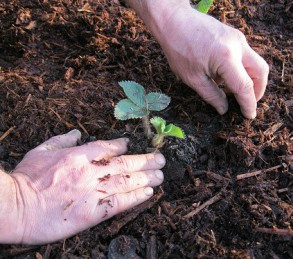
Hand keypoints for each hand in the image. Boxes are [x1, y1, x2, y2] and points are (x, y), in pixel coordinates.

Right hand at [10, 129, 164, 243]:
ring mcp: (94, 192)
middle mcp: (91, 172)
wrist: (17, 207)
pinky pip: (120, 204)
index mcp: (79, 155)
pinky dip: (136, 197)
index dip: (122, 145)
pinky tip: (148, 193)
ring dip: (147, 177)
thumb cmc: (27, 178)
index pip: (108, 147)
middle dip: (146, 160)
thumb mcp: (42, 150)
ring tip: (161, 175)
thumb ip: (62, 139)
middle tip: (161, 159)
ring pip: (128, 182)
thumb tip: (76, 132)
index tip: (131, 144)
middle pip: (126, 164)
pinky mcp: (93, 213)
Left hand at [156, 6, 268, 117]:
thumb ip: (212, 95)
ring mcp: (237, 38)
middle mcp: (238, 46)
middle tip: (246, 103)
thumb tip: (224, 109)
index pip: (245, 86)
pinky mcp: (233, 35)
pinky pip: (245, 56)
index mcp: (227, 58)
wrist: (173, 21)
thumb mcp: (192, 78)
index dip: (248, 104)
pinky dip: (241, 69)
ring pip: (255, 63)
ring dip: (249, 79)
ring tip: (232, 92)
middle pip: (261, 72)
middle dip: (258, 91)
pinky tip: (225, 77)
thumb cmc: (178, 49)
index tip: (249, 116)